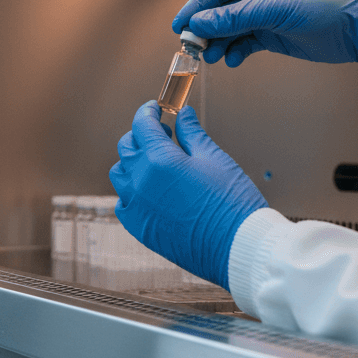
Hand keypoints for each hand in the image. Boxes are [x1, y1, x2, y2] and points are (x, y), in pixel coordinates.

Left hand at [109, 102, 266, 288]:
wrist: (237, 247)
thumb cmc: (232, 202)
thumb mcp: (214, 159)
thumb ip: (192, 134)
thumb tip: (182, 114)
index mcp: (159, 159)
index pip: (141, 125)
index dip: (148, 112)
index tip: (155, 109)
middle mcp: (140, 181)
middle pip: (127, 147)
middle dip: (141, 135)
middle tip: (163, 134)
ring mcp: (136, 206)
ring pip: (120, 174)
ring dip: (133, 162)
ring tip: (156, 163)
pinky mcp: (138, 228)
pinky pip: (124, 202)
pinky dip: (132, 192)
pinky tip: (151, 191)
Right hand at [171, 0, 357, 65]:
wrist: (355, 27)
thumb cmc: (321, 5)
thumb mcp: (271, 9)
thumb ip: (232, 18)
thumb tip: (199, 24)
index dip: (195, 8)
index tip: (180, 26)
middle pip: (218, 11)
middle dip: (205, 30)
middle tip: (193, 46)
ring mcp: (263, 14)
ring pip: (229, 29)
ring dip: (218, 44)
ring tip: (212, 57)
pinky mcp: (271, 34)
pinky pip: (243, 43)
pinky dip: (235, 52)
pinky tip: (232, 60)